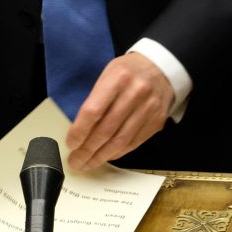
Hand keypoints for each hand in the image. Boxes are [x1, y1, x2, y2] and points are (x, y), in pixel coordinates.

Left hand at [66, 52, 174, 171]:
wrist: (160, 68)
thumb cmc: (127, 71)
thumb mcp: (108, 74)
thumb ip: (95, 99)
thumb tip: (78, 130)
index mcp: (118, 78)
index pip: (93, 111)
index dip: (80, 131)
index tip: (70, 144)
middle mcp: (135, 93)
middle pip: (106, 130)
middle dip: (87, 150)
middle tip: (75, 161)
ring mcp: (149, 109)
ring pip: (120, 141)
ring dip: (101, 156)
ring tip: (87, 164)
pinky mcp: (157, 121)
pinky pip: (134, 143)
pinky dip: (117, 153)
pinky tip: (107, 156)